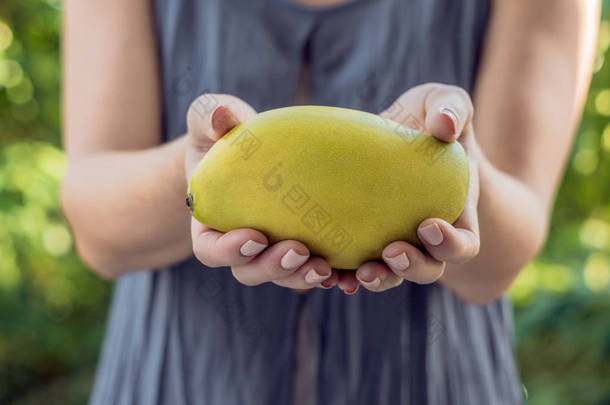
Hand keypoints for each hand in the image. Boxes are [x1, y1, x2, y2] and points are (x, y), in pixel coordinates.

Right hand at [185, 94, 342, 290]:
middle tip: (298, 251)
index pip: (211, 250)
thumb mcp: (212, 119)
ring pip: (283, 277)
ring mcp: (273, 250)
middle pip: (249, 271)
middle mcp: (242, 246)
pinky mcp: (304, 247)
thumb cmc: (229, 133)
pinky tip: (349, 269)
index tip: (254, 235)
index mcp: (213, 225)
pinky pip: (313, 268)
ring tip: (326, 267)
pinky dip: (331, 273)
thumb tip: (218, 116)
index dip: (228, 251)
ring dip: (302, 276)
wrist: (259, 146)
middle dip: (271, 268)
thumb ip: (208, 115)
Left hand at [350, 83, 480, 291]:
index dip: (451, 244)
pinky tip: (325, 271)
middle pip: (428, 269)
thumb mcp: (443, 101)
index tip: (428, 224)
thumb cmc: (427, 118)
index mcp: (454, 212)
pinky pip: (355, 265)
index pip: (464, 244)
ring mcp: (395, 240)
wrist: (399, 131)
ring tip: (355, 275)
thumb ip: (452, 108)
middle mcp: (425, 236)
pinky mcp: (364, 238)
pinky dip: (343, 273)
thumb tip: (444, 126)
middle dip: (411, 268)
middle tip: (390, 252)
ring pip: (391, 276)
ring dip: (376, 279)